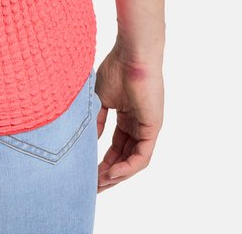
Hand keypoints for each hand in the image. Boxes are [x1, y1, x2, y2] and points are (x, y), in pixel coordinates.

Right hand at [95, 44, 163, 192]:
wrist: (131, 55)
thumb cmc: (116, 68)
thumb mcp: (100, 99)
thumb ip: (96, 121)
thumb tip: (90, 141)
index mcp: (127, 118)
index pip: (116, 148)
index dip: (103, 162)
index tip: (88, 174)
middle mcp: (139, 126)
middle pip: (125, 158)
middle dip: (109, 174)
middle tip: (93, 187)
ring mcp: (147, 128)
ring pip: (133, 161)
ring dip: (117, 175)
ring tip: (100, 183)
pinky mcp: (153, 129)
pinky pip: (142, 156)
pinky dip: (127, 168)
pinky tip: (112, 173)